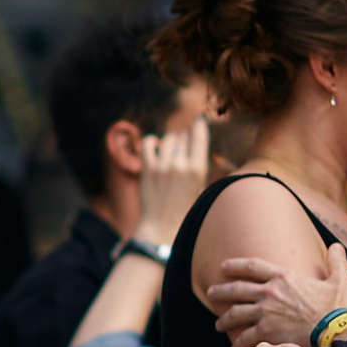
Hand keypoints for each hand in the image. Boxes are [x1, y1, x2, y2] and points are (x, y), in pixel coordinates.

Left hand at [138, 115, 214, 248]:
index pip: (199, 134)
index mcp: (198, 169)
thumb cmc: (185, 208)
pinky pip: (147, 143)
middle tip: (183, 144)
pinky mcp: (147, 169)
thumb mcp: (199, 186)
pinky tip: (155, 148)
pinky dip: (151, 142)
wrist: (162, 226)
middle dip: (184, 137)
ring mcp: (162, 166)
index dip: (198, 124)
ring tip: (171, 150)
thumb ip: (196, 164)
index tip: (198, 119)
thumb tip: (193, 141)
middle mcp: (180, 164)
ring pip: (167, 139)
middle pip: (182, 135)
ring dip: (169, 141)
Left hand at [205, 237, 346, 346]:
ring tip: (218, 324)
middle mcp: (270, 292)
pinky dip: (238, 343)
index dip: (235, 265)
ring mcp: (265, 312)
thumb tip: (337, 246)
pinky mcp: (267, 332)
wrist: (334, 331)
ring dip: (224, 319)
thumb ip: (336, 262)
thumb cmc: (337, 307)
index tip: (223, 267)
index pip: (252, 266)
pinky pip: (245, 337)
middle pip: (236, 289)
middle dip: (220, 291)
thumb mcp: (340, 280)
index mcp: (284, 276)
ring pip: (235, 313)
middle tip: (210, 294)